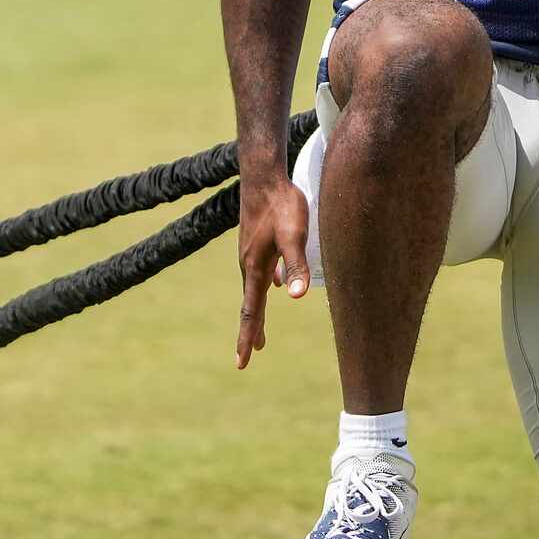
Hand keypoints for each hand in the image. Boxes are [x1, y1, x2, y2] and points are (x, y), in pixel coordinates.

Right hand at [235, 175, 310, 369]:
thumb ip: (296, 265)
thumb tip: (295, 297)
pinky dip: (265, 286)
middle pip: (250, 304)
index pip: (250, 311)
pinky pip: (259, 271)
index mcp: (255, 269)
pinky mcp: (255, 242)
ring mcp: (250, 252)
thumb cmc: (281, 205)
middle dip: (251, 329)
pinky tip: (275, 281)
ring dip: (257, 309)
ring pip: (254, 288)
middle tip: (249, 354)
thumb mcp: (294, 236)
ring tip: (260, 327)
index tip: (242, 362)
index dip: (246, 337)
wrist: (263, 177)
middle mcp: (248, 264)